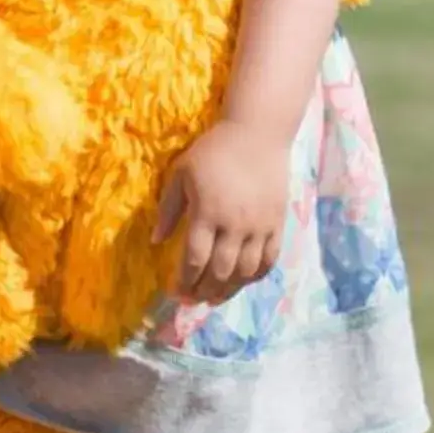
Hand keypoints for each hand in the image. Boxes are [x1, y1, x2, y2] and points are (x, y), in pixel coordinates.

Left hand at [153, 119, 291, 304]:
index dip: (183, 281)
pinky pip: (269, 259)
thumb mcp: (182, 173)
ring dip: (228, 290)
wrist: (258, 133)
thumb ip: (168, 208)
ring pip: (244, 272)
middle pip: (219, 272)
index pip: (194, 259)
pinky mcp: (277, 223)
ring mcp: (259, 226)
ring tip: (214, 297)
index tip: (175, 291)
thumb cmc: (214, 150)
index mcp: (207, 212)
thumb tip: (156, 241)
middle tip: (192, 299)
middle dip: (203, 291)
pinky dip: (255, 276)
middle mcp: (235, 224)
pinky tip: (243, 281)